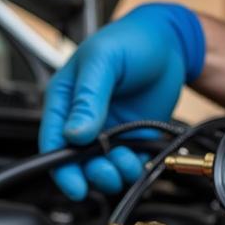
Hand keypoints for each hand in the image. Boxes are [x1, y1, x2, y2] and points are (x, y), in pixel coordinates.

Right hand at [39, 3, 204, 199]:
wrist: (171, 42)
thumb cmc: (131, 40)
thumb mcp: (103, 62)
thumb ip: (88, 98)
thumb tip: (75, 133)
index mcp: (66, 99)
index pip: (53, 140)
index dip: (61, 166)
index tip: (74, 185)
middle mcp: (84, 118)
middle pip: (77, 161)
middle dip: (91, 174)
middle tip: (108, 173)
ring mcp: (110, 129)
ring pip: (104, 165)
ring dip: (114, 173)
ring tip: (127, 163)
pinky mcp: (134, 136)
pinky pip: (129, 161)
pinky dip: (134, 167)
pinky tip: (140, 159)